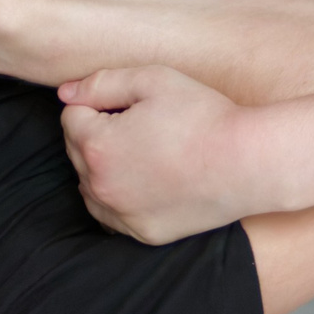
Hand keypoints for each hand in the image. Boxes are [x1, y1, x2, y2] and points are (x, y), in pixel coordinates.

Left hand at [59, 66, 266, 243]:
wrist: (248, 163)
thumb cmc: (203, 116)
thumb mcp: (152, 79)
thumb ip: (101, 82)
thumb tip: (65, 93)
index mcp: (97, 146)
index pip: (72, 116)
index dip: (102, 103)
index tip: (135, 106)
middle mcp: (100, 186)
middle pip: (77, 151)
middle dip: (99, 133)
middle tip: (145, 125)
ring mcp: (121, 215)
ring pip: (89, 185)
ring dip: (105, 166)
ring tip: (146, 152)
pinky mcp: (142, 234)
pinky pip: (111, 214)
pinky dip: (120, 197)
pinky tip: (148, 180)